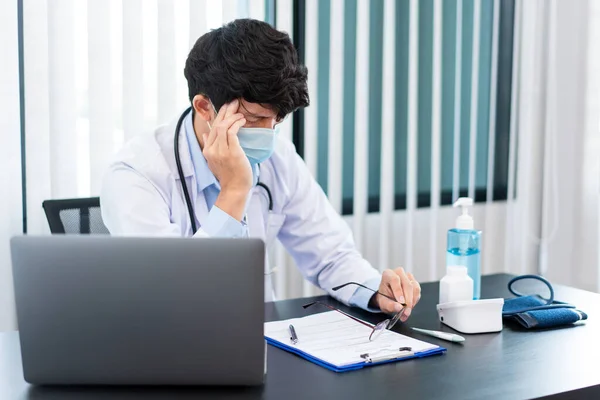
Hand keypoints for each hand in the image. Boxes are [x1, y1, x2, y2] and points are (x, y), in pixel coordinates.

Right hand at [202, 100, 251, 220]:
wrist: (235, 189)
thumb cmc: (229, 175)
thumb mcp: (215, 160)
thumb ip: (210, 145)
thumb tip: (206, 133)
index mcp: (207, 150)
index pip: (212, 127)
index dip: (219, 115)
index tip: (226, 107)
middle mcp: (212, 150)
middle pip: (216, 124)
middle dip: (225, 111)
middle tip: (234, 102)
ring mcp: (221, 151)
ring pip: (223, 126)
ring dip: (233, 117)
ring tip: (240, 112)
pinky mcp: (231, 152)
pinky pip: (232, 132)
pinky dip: (237, 124)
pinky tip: (242, 120)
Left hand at [373, 268, 420, 321]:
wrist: (387, 296)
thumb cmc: (384, 297)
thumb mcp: (383, 303)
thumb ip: (390, 305)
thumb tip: (399, 308)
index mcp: (388, 274)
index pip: (394, 280)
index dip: (399, 291)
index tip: (401, 302)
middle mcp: (399, 272)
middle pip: (407, 284)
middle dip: (408, 300)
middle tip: (406, 312)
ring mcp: (408, 276)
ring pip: (414, 288)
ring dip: (412, 301)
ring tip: (407, 312)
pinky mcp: (414, 281)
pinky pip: (418, 291)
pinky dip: (415, 300)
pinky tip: (409, 307)